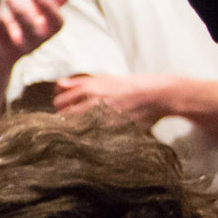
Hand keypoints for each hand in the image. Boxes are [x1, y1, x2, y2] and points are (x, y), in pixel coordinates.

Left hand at [0, 0, 73, 69]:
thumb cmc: (18, 33)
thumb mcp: (36, 17)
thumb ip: (53, 0)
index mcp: (42, 34)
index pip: (56, 25)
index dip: (49, 8)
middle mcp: (27, 45)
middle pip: (30, 31)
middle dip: (21, 12)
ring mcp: (5, 51)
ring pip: (0, 32)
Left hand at [52, 71, 180, 125]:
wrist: (159, 95)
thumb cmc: (130, 86)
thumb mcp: (105, 79)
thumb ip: (79, 82)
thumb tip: (58, 85)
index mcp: (89, 88)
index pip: (59, 102)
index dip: (62, 107)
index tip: (68, 110)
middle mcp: (93, 102)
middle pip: (64, 116)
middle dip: (66, 119)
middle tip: (77, 121)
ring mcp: (103, 117)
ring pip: (76, 129)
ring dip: (77, 130)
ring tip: (88, 128)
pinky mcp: (113, 130)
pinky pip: (92, 138)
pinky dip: (91, 137)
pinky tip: (99, 134)